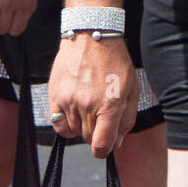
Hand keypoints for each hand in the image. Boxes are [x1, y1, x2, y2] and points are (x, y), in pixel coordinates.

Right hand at [48, 35, 138, 157]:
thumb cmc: (115, 61)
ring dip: (82, 125)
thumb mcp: (132, 88)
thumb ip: (127, 119)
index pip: (101, 146)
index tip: (105, 145)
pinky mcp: (55, 95)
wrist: (91, 35)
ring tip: (89, 105)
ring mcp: (69, 100)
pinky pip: (58, 124)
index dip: (104, 150)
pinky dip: (66, 123)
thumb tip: (117, 142)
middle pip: (88, 139)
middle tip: (101, 116)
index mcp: (110, 104)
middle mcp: (87, 105)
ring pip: (74, 131)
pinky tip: (74, 110)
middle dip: (96, 133)